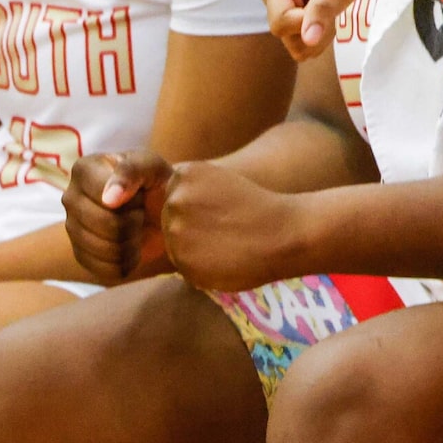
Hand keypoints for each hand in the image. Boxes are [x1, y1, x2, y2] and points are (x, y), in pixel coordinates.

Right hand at [64, 150, 172, 284]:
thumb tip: (108, 200)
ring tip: (137, 230)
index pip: (105, 198)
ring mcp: (71, 227)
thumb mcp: (152, 166)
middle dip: (133, 223)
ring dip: (130, 244)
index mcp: (84, 169)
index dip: (132, 202)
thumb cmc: (156, 181)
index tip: (141, 195)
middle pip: (103, 224)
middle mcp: (70, 197)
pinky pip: (101, 269)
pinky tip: (132, 249)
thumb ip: (132, 171)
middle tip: (141, 215)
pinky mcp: (79, 253)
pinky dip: (124, 263)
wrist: (161, 207)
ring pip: (102, 249)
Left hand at [160, 162, 305, 293]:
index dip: (196, 208)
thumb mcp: (218, 181)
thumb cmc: (257, 208)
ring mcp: (176, 232)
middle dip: (191, 229)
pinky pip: (184, 267)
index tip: (220, 211)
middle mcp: (175, 199)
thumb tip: (158, 212)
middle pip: (170, 221)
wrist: (284, 234)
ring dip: (195, 250)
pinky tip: (226, 259)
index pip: (171, 197)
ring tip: (227, 244)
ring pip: (175, 246)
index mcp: (184, 174)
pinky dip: (202, 268)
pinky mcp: (182, 261)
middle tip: (225, 229)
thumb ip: (188, 191)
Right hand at [266, 0, 380, 62]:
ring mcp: (284, 8)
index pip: (280, 22)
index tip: (329, 7)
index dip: (305, 24)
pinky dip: (321, 36)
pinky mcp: (296, 17)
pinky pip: (304, 43)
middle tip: (334, 6)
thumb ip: (322, 8)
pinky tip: (330, 15)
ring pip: (295, 44)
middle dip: (314, 29)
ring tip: (332, 8)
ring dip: (319, 35)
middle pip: (285, 35)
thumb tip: (308, 40)